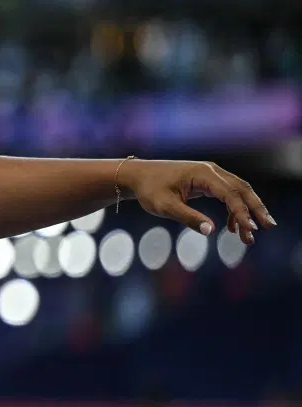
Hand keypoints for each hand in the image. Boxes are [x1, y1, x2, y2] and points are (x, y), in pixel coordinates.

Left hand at [118, 158, 276, 243]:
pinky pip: (228, 194)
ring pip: (238, 192)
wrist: (137, 176)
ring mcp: (210, 174)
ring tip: (250, 236)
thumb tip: (211, 231)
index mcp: (202, 174)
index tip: (251, 230)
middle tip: (268, 228)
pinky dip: (235, 210)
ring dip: (247, 212)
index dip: (242, 213)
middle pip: (242, 189)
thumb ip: (188, 218)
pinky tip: (233, 228)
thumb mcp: (164, 206)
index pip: (230, 194)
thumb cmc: (149, 189)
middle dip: (256, 209)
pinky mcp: (207, 181)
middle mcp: (211, 170)